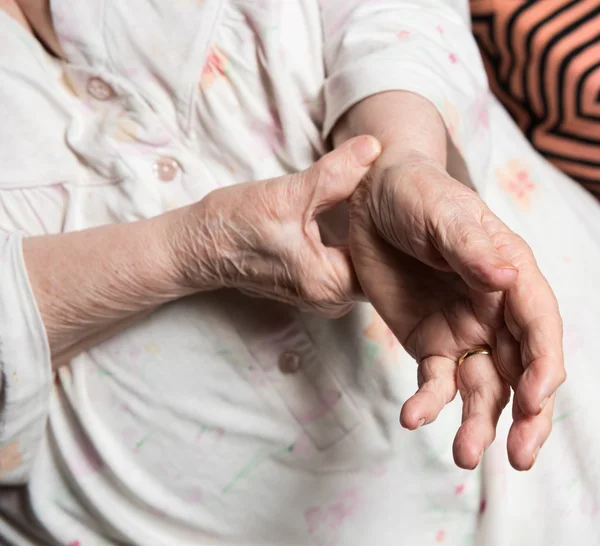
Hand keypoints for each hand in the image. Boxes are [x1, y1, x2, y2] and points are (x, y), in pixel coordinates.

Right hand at [173, 135, 380, 316]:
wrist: (198, 246)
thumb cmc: (234, 225)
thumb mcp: (287, 195)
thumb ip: (335, 173)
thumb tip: (374, 147)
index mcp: (329, 284)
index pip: (386, 260)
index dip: (398, 227)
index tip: (404, 195)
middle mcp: (331, 299)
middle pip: (379, 264)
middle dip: (387, 229)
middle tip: (400, 191)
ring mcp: (323, 295)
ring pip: (364, 263)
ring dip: (371, 233)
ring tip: (386, 199)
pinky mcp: (315, 284)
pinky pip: (349, 263)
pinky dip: (356, 238)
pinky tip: (363, 212)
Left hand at [348, 152, 564, 470]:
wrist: (371, 200)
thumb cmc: (417, 195)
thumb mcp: (442, 213)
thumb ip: (471, 246)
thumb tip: (506, 278)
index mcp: (512, 276)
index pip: (540, 327)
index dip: (544, 366)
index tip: (536, 399)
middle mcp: (495, 311)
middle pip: (522, 371)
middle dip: (527, 416)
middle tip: (520, 458)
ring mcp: (462, 330)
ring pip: (482, 387)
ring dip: (478, 424)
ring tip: (464, 456)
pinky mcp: (427, 342)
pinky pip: (434, 381)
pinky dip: (427, 404)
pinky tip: (412, 418)